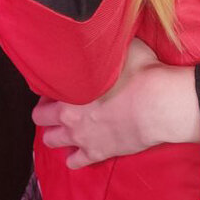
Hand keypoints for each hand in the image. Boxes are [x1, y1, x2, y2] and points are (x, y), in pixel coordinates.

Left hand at [32, 38, 199, 168]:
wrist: (158, 106)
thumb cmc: (141, 74)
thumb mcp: (123, 49)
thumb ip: (109, 48)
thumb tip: (108, 37)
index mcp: (71, 89)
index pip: (44, 90)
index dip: (50, 86)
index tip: (60, 82)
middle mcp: (69, 116)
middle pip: (41, 118)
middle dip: (45, 112)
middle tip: (59, 105)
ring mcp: (82, 138)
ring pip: (51, 141)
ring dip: (55, 134)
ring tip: (66, 127)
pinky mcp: (97, 154)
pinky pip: (74, 162)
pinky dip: (73, 157)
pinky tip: (78, 150)